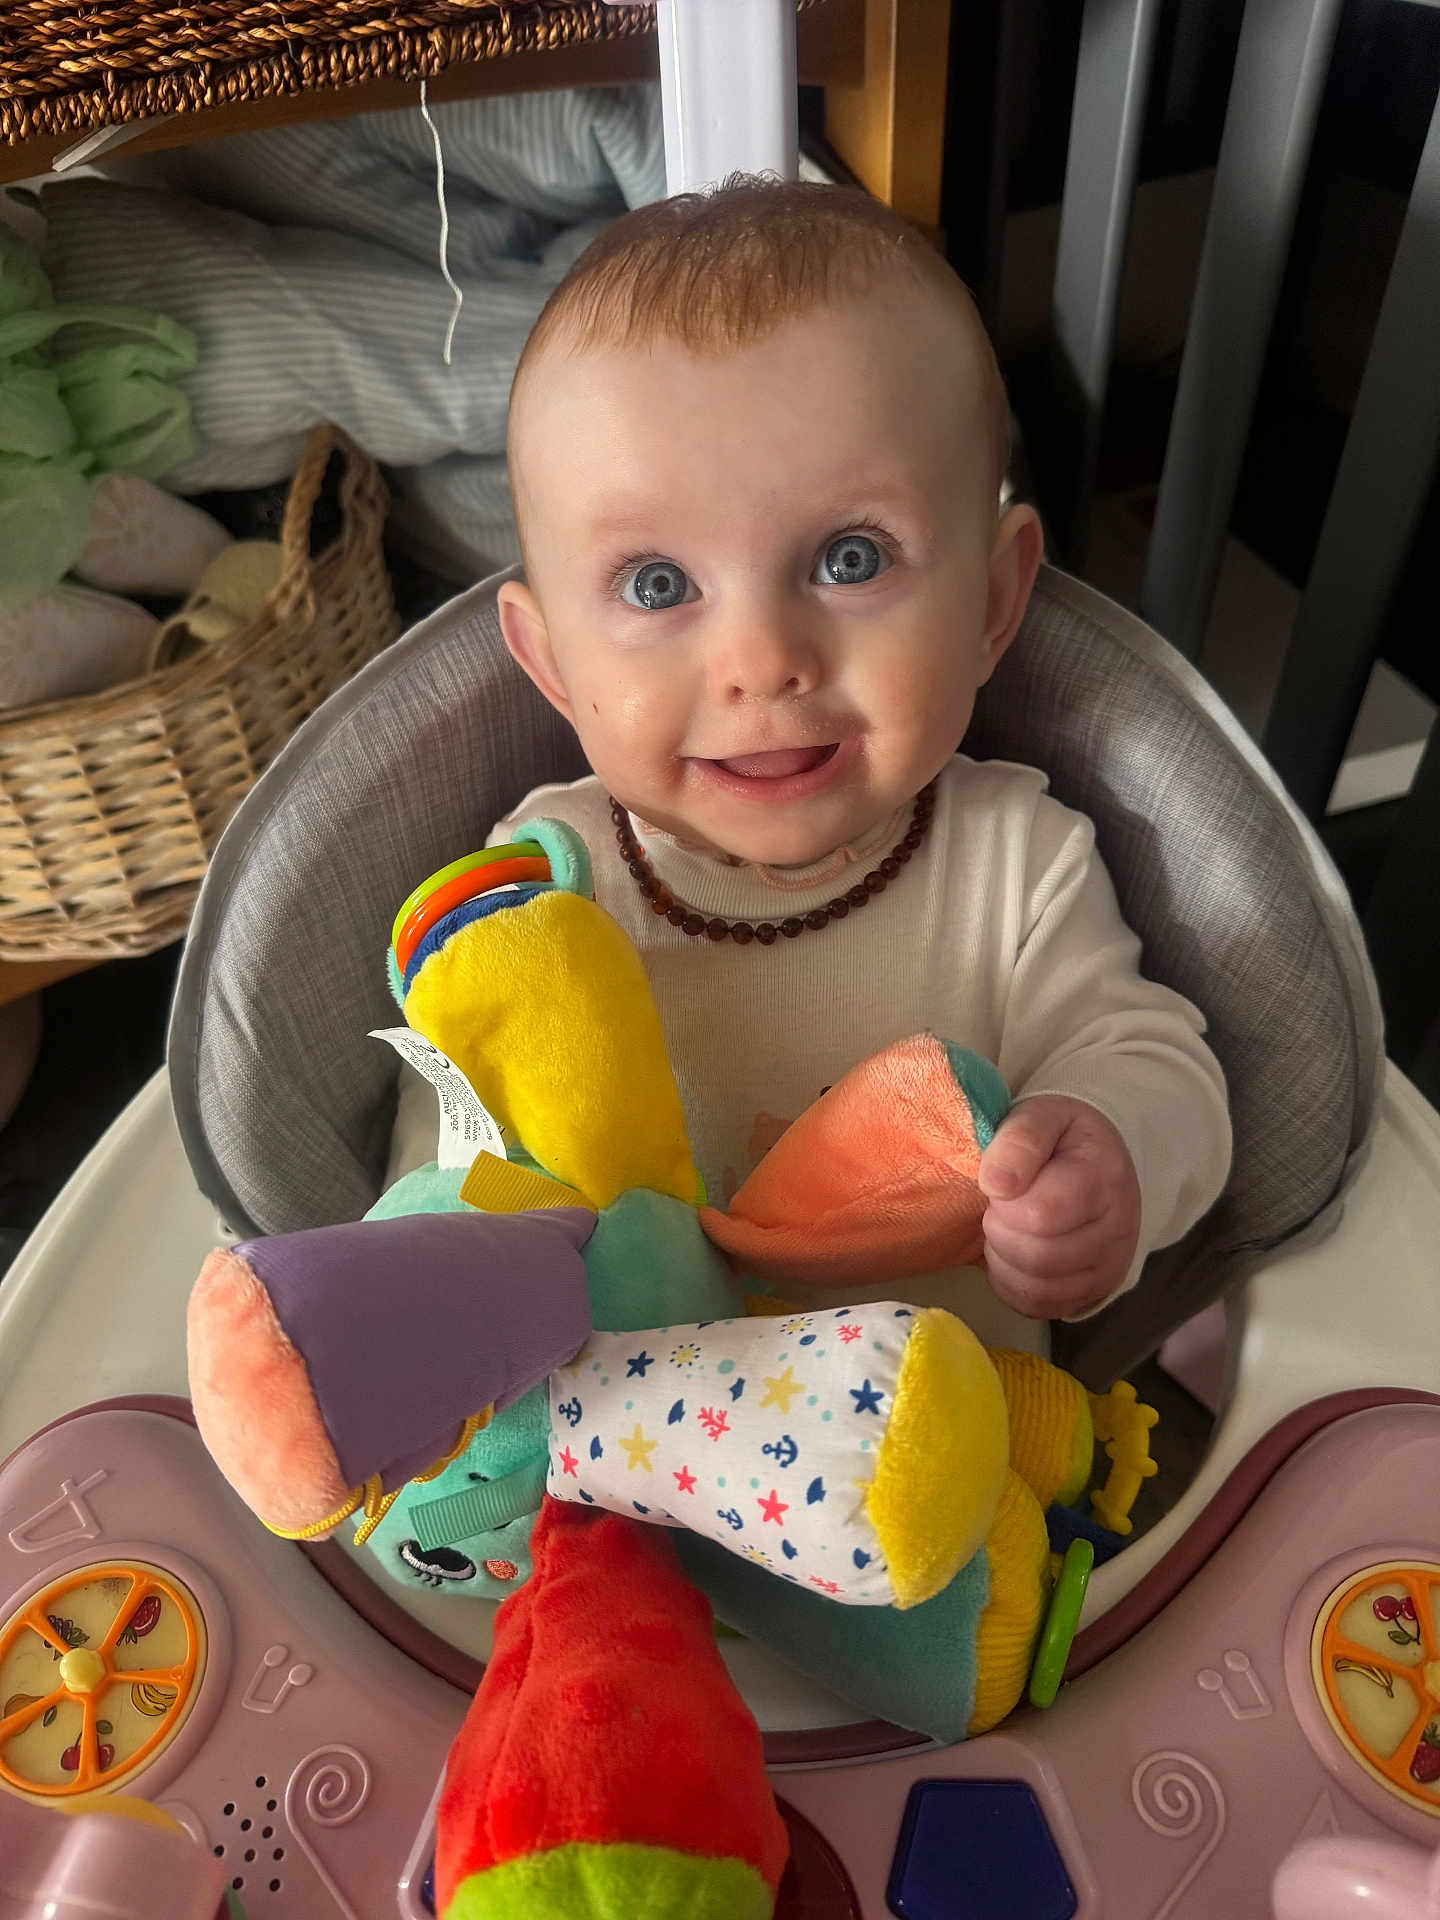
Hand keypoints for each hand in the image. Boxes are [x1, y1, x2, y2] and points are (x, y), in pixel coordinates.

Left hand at [977, 1095, 1140, 1318]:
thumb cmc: (1062, 1137)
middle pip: (1039, 1257)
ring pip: (1039, 1288)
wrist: (1099, 1160)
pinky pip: (1042, 1307)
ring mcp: (1111, 1266)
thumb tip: (996, 1183)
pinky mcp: (1095, 1291)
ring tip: (1007, 1228)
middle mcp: (1118, 1229)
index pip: (1040, 1214)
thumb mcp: (1041, 1115)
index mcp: (1104, 1178)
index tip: (1000, 1184)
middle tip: (998, 1208)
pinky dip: (1014, 1284)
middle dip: (1000, 1232)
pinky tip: (1013, 1254)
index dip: (1004, 1204)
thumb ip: (1018, 1140)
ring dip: (1004, 1260)